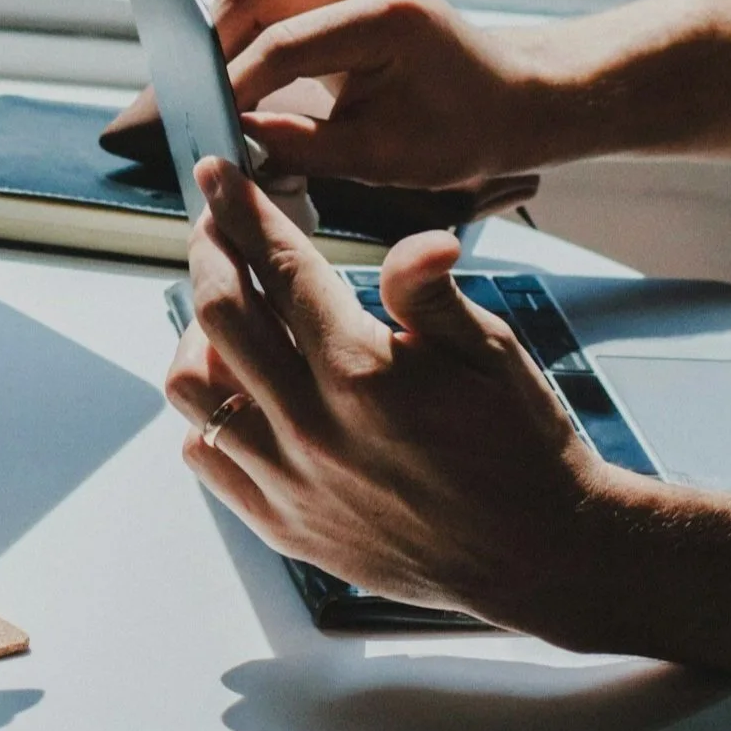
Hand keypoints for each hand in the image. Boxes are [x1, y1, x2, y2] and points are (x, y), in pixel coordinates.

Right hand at [114, 0, 579, 190]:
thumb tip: (232, 139)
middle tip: (194, 105)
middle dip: (211, 49)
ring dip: (226, 39)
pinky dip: (251, 35)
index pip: (279, 46)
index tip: (202, 129)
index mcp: (384, 16)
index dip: (230, 90)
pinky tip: (243, 79)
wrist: (515, 98)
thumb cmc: (462, 134)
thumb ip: (300, 147)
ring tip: (214, 95)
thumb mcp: (381, 158)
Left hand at [164, 157, 628, 636]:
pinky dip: (208, 413)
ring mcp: (290, 482)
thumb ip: (432, 293)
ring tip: (227, 314)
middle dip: (209, 254)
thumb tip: (418, 238)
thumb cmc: (522, 445)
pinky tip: (241, 390)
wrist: (537, 555)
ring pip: (193, 388)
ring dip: (198, 337)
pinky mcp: (282, 524)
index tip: (218, 175)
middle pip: (218, 316)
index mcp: (364, 374)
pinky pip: (206, 455)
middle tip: (215, 228)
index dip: (242, 211)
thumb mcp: (493, 354)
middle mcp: (313, 428)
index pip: (279, 269)